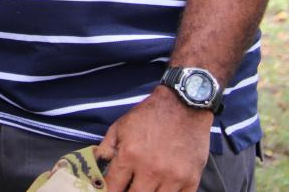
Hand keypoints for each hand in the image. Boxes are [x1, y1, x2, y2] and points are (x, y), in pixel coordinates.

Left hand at [95, 87, 211, 191]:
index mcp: (130, 155)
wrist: (184, 105)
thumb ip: (107, 148)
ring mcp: (172, 177)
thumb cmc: (150, 115)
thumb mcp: (121, 126)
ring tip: (145, 187)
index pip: (113, 187)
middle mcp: (150, 169)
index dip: (109, 191)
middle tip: (128, 187)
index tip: (110, 190)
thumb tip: (97, 166)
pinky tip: (162, 189)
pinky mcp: (191, 179)